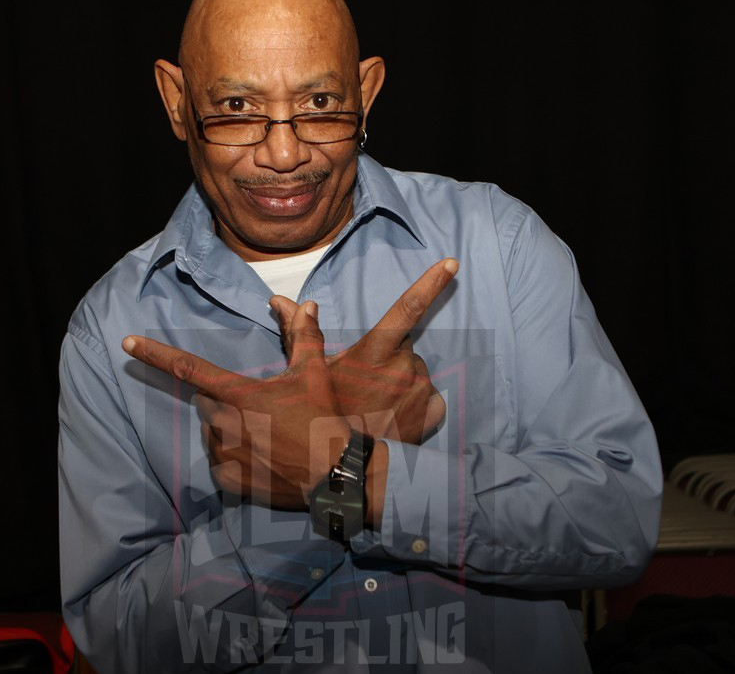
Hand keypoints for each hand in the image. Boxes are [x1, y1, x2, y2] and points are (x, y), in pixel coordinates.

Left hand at [123, 300, 349, 509]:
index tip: (128, 343)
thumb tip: (307, 303)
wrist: (332, 474)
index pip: (189, 368)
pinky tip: (261, 459)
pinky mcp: (227, 479)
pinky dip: (234, 460)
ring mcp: (223, 453)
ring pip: (212, 433)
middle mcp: (224, 422)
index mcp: (238, 394)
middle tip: (261, 411)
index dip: (155, 354)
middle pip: (207, 403)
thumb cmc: (321, 419)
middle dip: (225, 402)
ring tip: (266, 437)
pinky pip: (219, 464)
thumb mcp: (313, 374)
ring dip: (230, 431)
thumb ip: (304, 336)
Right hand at [272, 258, 457, 443]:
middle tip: (364, 385)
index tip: (454, 263)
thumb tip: (281, 300)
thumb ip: (298, 333)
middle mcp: (403, 367)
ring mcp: (421, 391)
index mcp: (374, 352)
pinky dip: (417, 404)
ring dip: (402, 382)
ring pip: (415, 372)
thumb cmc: (322, 419)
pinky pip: (431, 398)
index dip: (432, 283)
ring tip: (376, 406)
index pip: (407, 308)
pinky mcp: (432, 413)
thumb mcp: (306, 375)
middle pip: (403, 347)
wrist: (343, 470)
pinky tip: (396, 418)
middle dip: (388, 359)